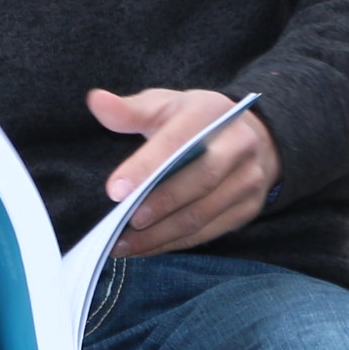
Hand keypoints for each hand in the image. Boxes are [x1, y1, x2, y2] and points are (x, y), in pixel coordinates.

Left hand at [86, 88, 279, 257]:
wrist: (252, 137)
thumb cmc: (194, 122)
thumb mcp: (164, 106)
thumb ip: (130, 110)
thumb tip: (96, 101)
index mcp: (213, 113)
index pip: (179, 141)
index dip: (147, 166)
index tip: (115, 190)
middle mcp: (239, 144)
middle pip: (200, 180)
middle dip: (160, 204)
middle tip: (123, 222)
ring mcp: (249, 179)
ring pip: (202, 214)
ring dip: (160, 233)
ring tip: (122, 244)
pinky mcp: (248, 208)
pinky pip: (207, 232)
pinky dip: (172, 243)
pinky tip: (143, 248)